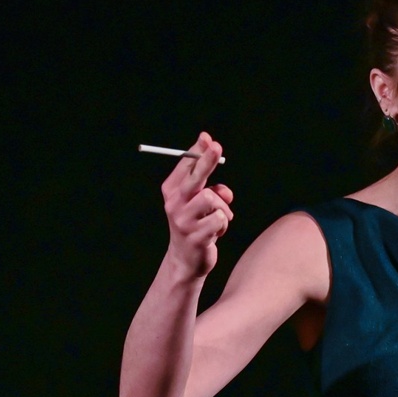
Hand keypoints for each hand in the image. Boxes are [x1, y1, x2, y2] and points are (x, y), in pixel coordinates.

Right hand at [160, 132, 233, 277]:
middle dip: (206, 161)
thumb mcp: (200, 205)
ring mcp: (183, 221)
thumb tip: (225, 191)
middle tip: (217, 146)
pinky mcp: (196, 236)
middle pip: (194, 179)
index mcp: (172, 192)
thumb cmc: (196, 224)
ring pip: (212, 199)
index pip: (184, 166)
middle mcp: (174, 204)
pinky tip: (216, 233)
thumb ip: (212, 191)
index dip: (196, 151)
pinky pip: (220, 219)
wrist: (186, 258)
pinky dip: (224, 224)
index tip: (207, 138)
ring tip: (220, 219)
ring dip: (223, 207)